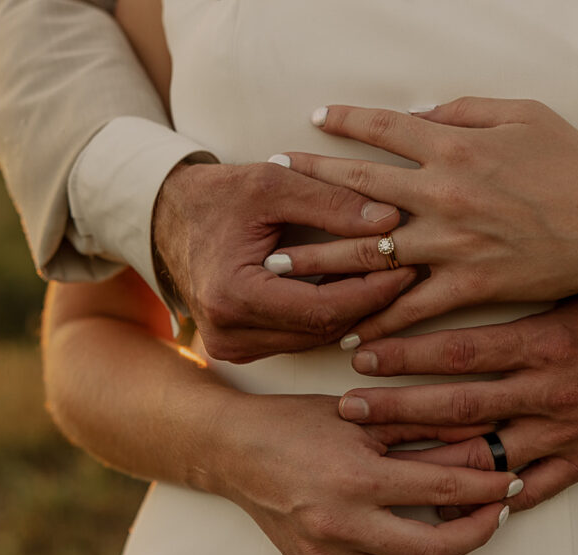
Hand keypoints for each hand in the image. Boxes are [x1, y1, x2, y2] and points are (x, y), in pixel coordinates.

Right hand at [153, 160, 414, 360]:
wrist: (166, 217)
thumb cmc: (218, 195)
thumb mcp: (273, 183)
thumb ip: (330, 201)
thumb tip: (391, 219)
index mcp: (233, 295)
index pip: (323, 308)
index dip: (372, 290)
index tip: (408, 265)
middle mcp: (229, 333)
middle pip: (324, 330)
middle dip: (372, 301)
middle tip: (411, 270)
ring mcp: (232, 346)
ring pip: (316, 339)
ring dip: (356, 311)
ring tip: (392, 277)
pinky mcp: (240, 348)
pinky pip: (299, 338)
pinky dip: (330, 315)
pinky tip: (356, 289)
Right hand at [215, 392, 521, 554]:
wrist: (231, 447)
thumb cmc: (293, 422)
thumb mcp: (362, 415)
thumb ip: (422, 428)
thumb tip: (478, 439)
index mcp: (359, 476)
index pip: (444, 491)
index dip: (487, 490)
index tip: (511, 484)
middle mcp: (344, 523)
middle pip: (431, 550)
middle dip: (479, 537)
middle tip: (503, 520)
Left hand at [270, 97, 577, 342]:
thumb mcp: (527, 114)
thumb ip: (467, 109)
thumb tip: (421, 114)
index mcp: (456, 145)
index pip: (384, 128)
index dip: (345, 120)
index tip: (314, 119)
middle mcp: (443, 193)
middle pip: (358, 186)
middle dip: (309, 181)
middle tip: (270, 181)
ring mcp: (452, 243)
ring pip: (372, 251)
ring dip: (320, 257)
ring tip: (279, 264)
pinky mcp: (470, 285)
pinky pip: (413, 307)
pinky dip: (379, 320)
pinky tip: (349, 331)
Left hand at [335, 295, 577, 511]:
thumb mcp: (576, 281)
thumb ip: (517, 272)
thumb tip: (454, 243)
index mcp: (547, 342)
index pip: (460, 351)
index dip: (405, 354)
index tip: (359, 352)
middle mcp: (551, 392)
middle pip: (459, 408)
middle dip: (398, 411)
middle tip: (348, 410)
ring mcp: (568, 432)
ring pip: (487, 457)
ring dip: (430, 461)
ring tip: (381, 463)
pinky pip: (534, 491)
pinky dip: (492, 504)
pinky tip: (450, 509)